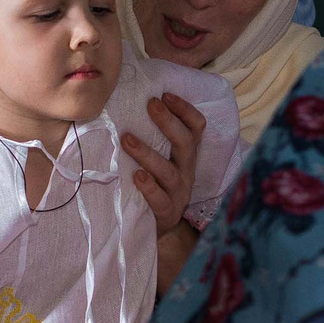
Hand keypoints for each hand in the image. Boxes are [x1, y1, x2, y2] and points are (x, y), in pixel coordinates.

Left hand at [122, 92, 208, 235]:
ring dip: (147, 153)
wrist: (150, 228)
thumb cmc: (150, 186)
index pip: (196, 128)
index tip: (165, 94)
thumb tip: (128, 104)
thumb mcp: (156, 160)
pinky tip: (137, 176)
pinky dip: (149, 187)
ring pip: (168, 171)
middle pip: (185, 143)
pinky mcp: (167, 213)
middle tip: (150, 104)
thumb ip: (151, 138)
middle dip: (168, 122)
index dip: (185, 110)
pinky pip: (161, 200)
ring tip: (127, 139)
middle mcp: (186, 172)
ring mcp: (179, 193)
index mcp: (185, 156)